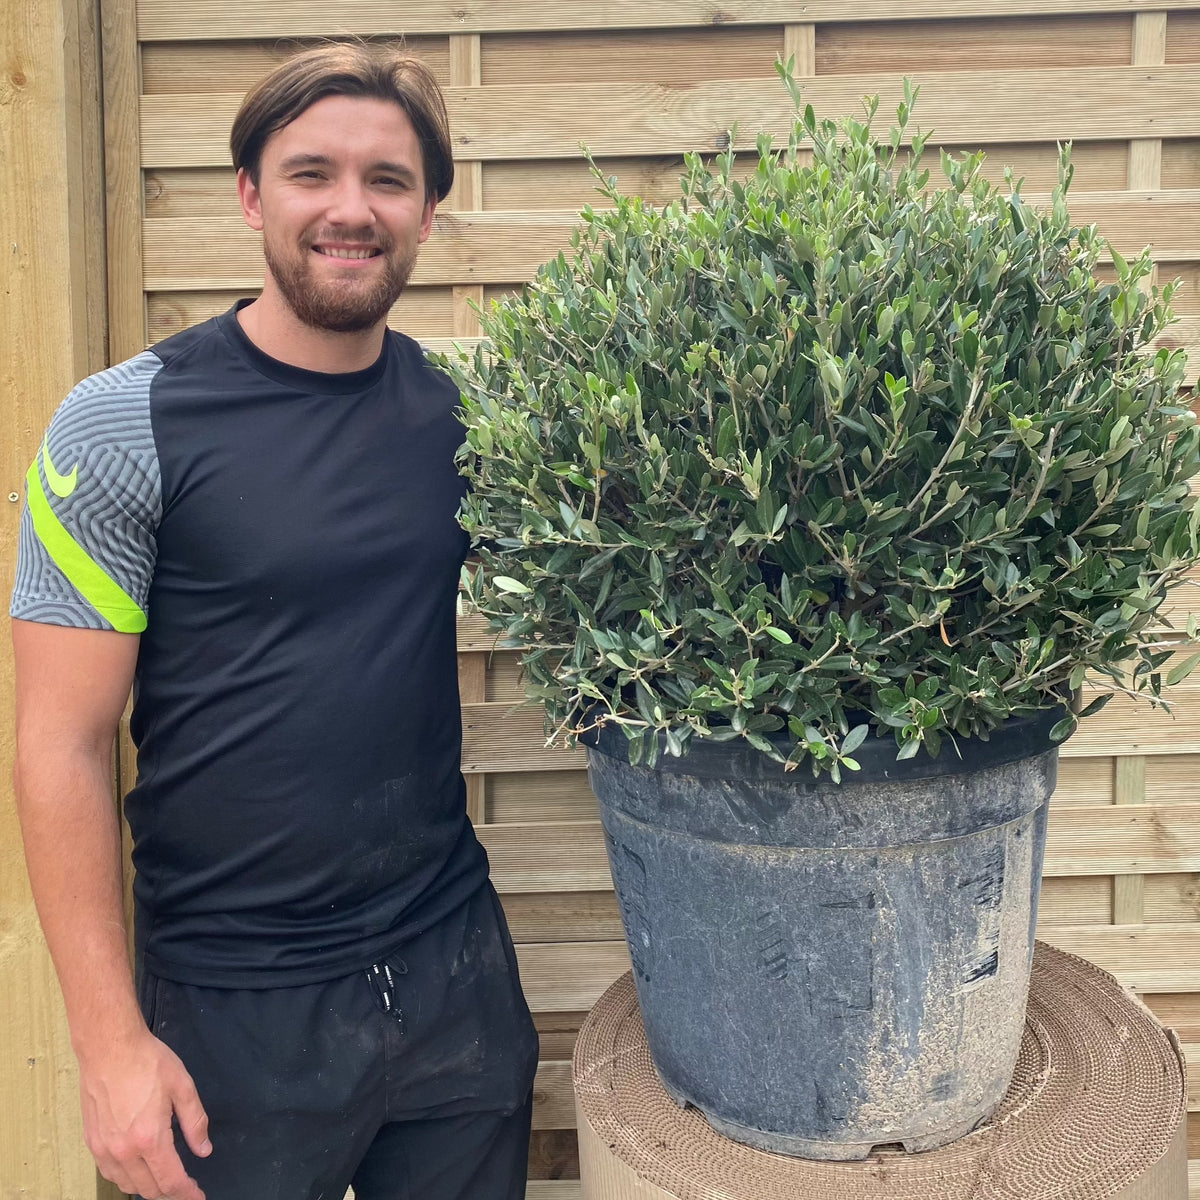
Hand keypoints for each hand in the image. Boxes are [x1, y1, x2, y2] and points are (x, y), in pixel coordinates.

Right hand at [77, 1028, 211, 1199]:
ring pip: (127, 1185)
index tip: (198, 1197)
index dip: (187, 1193)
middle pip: (149, 1188)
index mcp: (150, 1138)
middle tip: (185, 1186)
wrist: (109, 1048)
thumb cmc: (147, 1062)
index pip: (171, 1180)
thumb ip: (195, 1122)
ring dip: (148, 1187)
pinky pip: (110, 1174)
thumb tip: (203, 1150)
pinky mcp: (92, 1143)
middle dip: (170, 1192)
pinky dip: (126, 1178)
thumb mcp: (183, 1086)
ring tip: (164, 1178)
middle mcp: (124, 1151)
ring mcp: (104, 1149)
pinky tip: (137, 1169)